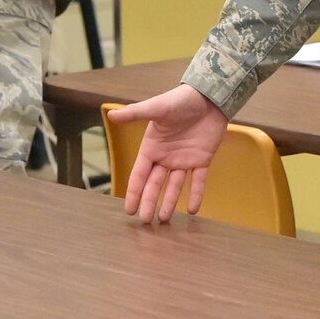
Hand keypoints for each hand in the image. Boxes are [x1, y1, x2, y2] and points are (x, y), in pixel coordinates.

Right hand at [107, 86, 228, 222]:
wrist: (208, 96)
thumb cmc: (179, 100)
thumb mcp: (157, 108)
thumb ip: (136, 113)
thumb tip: (111, 114)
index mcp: (152, 147)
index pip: (139, 175)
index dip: (133, 192)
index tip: (128, 210)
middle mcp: (165, 157)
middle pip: (155, 185)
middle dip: (149, 203)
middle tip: (145, 222)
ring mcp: (183, 160)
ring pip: (174, 186)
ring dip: (169, 203)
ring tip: (164, 220)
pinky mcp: (201, 159)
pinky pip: (198, 181)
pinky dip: (196, 195)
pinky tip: (192, 210)